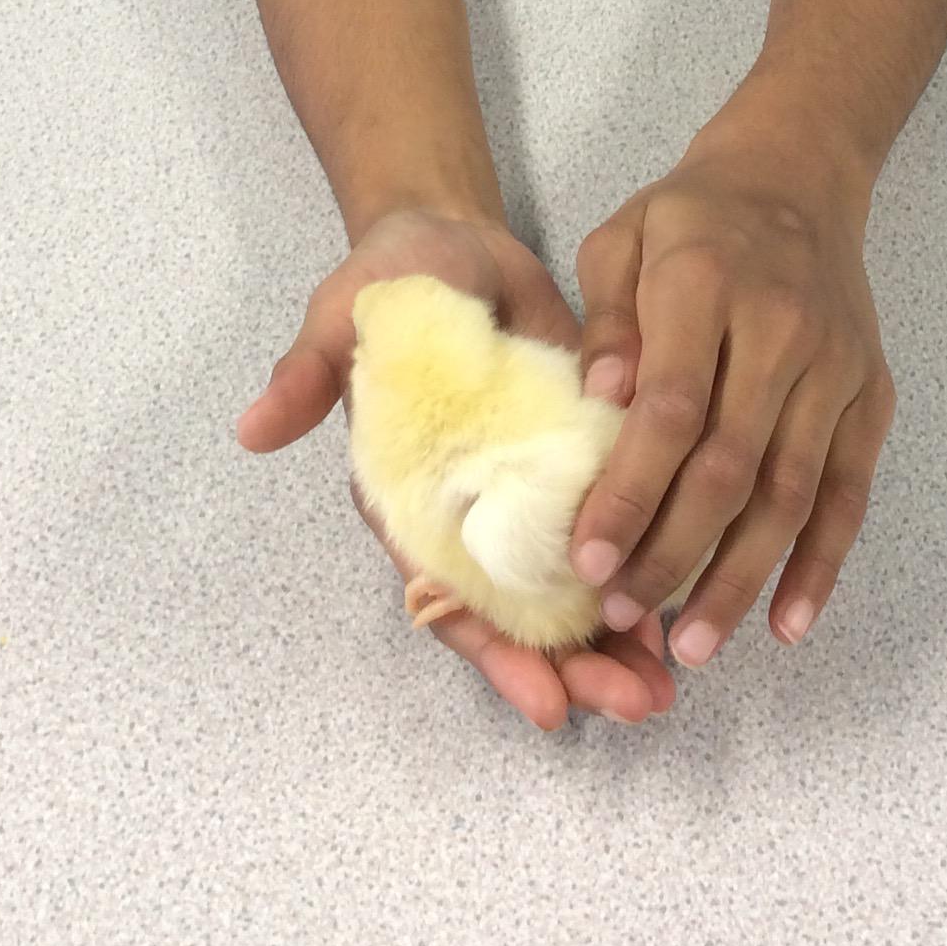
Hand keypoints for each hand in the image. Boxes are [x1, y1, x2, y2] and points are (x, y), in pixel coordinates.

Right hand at [237, 206, 676, 730]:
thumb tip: (253, 427)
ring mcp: (528, 489)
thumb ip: (308, 373)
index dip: (496, 655)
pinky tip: (693, 594)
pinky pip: (613, 523)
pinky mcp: (577, 453)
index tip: (548, 708)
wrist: (453, 237)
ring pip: (574, 584)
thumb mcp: (343, 318)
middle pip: (523, 613)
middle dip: (577, 667)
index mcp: (412, 501)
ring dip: (620, 636)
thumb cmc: (391, 282)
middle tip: (639, 703)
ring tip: (670, 681)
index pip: (451, 600)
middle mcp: (472, 513)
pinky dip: (647, 561)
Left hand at [568, 127, 895, 667]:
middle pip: (731, 465)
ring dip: (743, 578)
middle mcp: (781, 330)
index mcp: (707, 285)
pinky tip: (787, 622)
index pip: (671, 408)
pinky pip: (850, 492)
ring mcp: (836, 368)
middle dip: (675, 552)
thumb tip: (595, 406)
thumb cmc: (691, 216)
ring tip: (694, 644)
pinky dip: (822, 563)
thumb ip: (605, 321)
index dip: (630, 492)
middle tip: (625, 615)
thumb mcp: (621, 238)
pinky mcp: (871, 394)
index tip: (588, 559)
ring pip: (791, 494)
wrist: (798, 175)